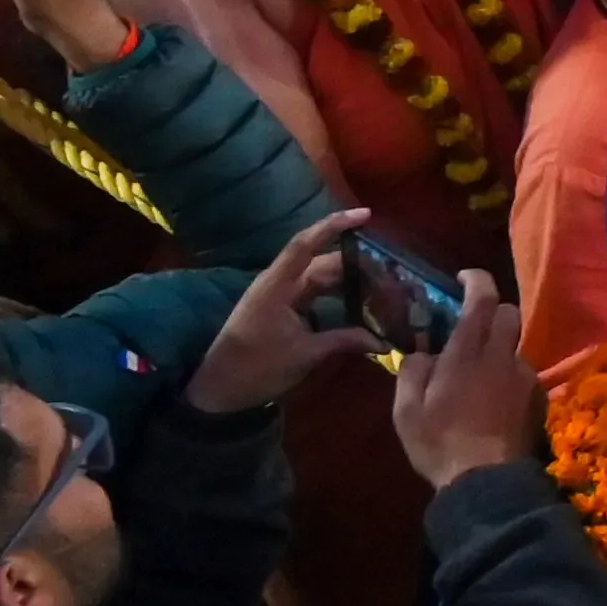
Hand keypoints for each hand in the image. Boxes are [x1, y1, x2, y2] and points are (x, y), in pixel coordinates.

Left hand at [188, 212, 380, 417]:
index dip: (335, 225)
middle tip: (389, 267)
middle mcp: (278, 283)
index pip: (307, 243)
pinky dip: (335, 294)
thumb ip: (343, 341)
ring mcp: (279, 297)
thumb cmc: (256, 368)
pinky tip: (357, 301)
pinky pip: (313, 294)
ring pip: (319, 278)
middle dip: (354, 261)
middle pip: (321, 262)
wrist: (217, 391)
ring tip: (379, 282)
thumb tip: (384, 342)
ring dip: (346, 279)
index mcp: (277, 285)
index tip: (365, 214)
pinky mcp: (281, 311)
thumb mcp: (303, 355)